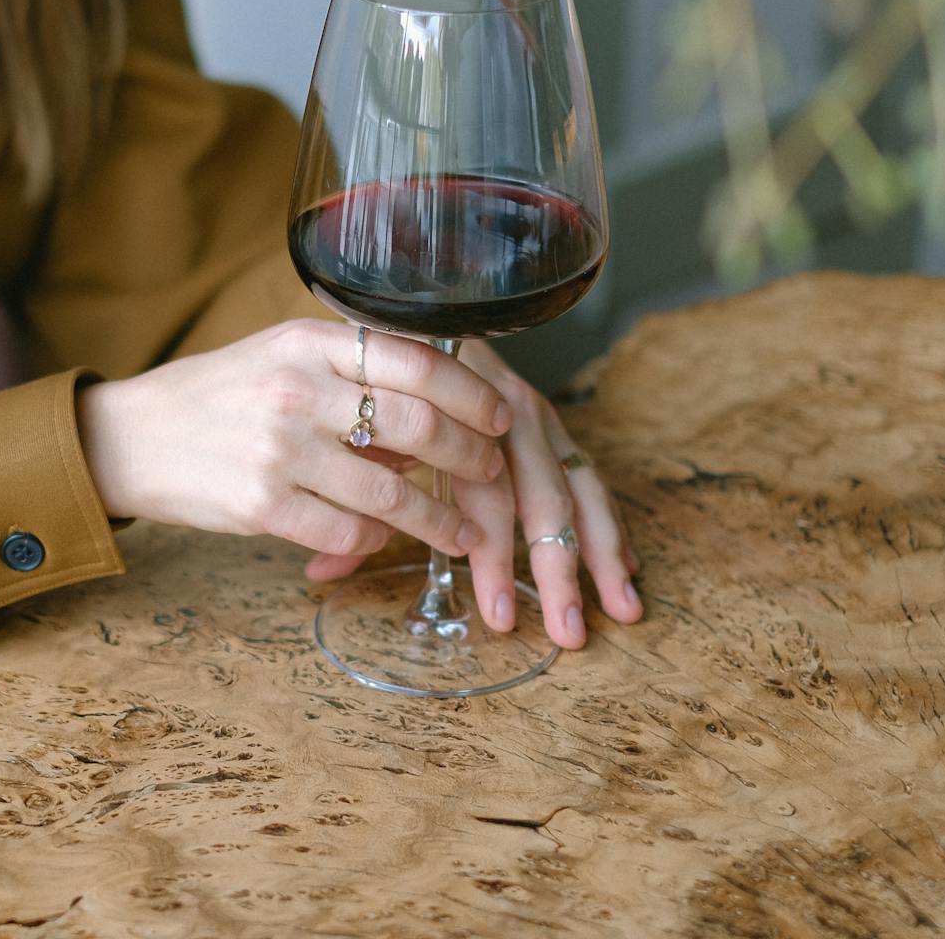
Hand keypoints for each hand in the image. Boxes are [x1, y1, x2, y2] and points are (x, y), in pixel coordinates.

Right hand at [79, 319, 513, 563]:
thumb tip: (434, 421)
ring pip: (392, 493)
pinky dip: (377, 541)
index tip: (501, 415)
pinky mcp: (262, 505)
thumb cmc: (217, 397)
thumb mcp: (280, 360)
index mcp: (308, 341)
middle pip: (418, 426)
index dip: (472, 393)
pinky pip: (348, 533)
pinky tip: (385, 540)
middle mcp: (298, 390)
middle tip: (493, 475)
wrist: (131, 438)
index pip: (417, 360)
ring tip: (466, 532)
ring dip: (441, 520)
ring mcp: (280, 450)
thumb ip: (351, 377)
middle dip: (471, 458)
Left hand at [304, 339, 643, 647]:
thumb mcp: (359, 441)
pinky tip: (624, 566)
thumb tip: (320, 573)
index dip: (494, 557)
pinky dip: (609, 521)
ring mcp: (537, 417)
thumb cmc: (374, 391)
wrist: (403, 313)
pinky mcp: (552, 425)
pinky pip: (588, 475)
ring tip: (623, 608)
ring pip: (579, 486)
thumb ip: (350, 505)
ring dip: (601, 551)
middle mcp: (506, 411)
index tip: (498, 617)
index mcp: (456, 414)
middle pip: (543, 495)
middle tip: (566, 631)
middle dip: (558, 568)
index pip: (486, 493)